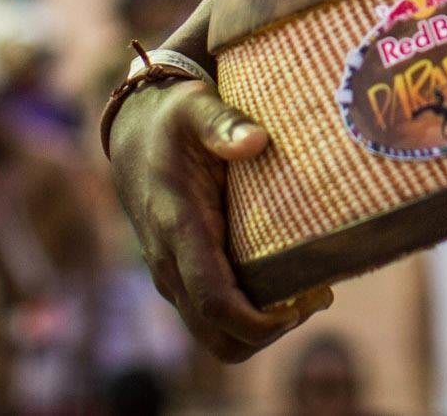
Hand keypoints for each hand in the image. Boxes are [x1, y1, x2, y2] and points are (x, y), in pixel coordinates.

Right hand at [108, 79, 330, 360]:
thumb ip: (223, 122)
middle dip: (268, 333)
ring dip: (260, 329)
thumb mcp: (195, 108)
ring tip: (306, 293)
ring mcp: (173, 277)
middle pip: (217, 337)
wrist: (134, 134)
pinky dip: (249, 317)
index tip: (303, 304)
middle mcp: (170, 264)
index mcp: (177, 227)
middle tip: (312, 298)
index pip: (214, 302)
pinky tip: (284, 283)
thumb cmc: (173, 120)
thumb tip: (257, 141)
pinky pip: (213, 320)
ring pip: (215, 337)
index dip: (259, 321)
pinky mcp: (181, 278)